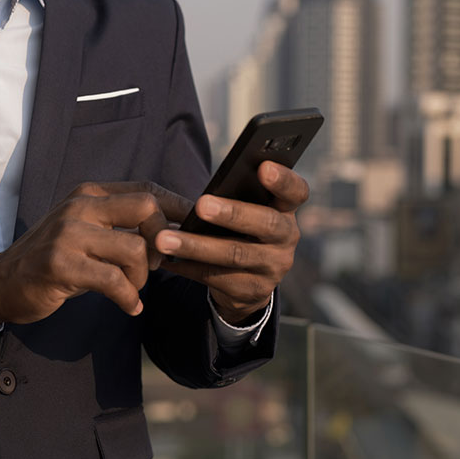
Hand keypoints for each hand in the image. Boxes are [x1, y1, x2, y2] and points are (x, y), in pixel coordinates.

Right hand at [0, 181, 184, 327]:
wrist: (2, 283)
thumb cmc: (53, 259)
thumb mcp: (85, 230)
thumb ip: (119, 224)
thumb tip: (172, 228)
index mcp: (90, 193)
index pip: (147, 189)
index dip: (177, 207)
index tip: (195, 228)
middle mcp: (80, 206)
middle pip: (147, 208)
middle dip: (163, 240)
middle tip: (157, 264)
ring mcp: (69, 234)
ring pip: (134, 249)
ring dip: (144, 277)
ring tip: (134, 290)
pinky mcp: (61, 264)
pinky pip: (113, 281)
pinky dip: (129, 298)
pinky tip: (129, 307)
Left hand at [154, 161, 308, 323]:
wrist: (248, 279)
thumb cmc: (242, 227)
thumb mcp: (249, 209)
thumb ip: (240, 195)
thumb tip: (206, 194)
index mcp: (285, 209)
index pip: (296, 192)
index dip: (283, 180)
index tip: (264, 167)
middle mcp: (287, 238)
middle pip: (266, 223)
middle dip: (233, 214)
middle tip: (202, 205)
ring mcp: (273, 267)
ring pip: (235, 254)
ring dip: (197, 246)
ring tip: (164, 239)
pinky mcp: (253, 291)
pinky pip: (216, 277)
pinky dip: (188, 267)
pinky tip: (165, 259)